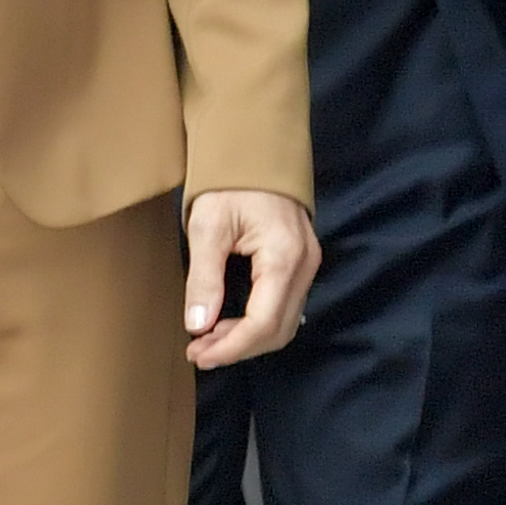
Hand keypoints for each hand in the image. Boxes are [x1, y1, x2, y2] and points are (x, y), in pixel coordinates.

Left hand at [182, 188, 320, 369]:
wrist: (255, 150)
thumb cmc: (230, 182)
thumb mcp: (207, 227)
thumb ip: (203, 279)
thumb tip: (197, 326)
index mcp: (284, 256)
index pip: (263, 323)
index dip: (230, 348)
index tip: (197, 354)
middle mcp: (305, 265)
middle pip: (278, 330)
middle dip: (238, 348)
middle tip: (198, 352)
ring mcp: (307, 264)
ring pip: (283, 322)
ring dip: (246, 339)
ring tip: (207, 341)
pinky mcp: (300, 263)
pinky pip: (283, 306)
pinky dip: (256, 323)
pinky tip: (226, 322)